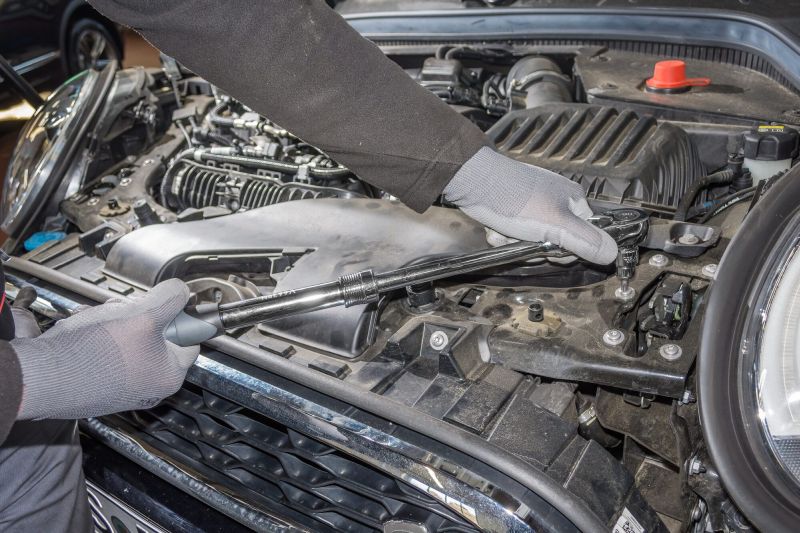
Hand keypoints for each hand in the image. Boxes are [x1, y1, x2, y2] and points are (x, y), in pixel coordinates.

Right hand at [13, 279, 198, 419]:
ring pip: (128, 342)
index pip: (189, 340)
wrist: (43, 377)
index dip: (175, 317)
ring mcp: (122, 388)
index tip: (162, 307)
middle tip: (123, 312)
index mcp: (169, 375)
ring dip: (114, 324)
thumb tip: (180, 291)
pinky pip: (106, 354)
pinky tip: (84, 333)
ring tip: (98, 321)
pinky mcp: (98, 386)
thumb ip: (171, 299)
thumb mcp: (145, 315)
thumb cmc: (95, 353)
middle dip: (137, 317)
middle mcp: (149, 387)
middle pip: (155, 338)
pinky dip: (96, 338)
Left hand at [444, 147, 617, 263]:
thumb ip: (585, 242)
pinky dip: (503, 236)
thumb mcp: (556, 226)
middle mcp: (555, 201)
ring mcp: (533, 206)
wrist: (475, 184)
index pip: (583, 237)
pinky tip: (497, 228)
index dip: (566, 250)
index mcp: (573, 201)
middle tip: (527, 238)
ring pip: (531, 241)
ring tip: (508, 231)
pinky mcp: (513, 210)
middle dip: (537, 247)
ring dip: (516, 243)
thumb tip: (612, 253)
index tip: (553, 248)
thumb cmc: (515, 198)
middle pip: (555, 243)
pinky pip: (513, 235)